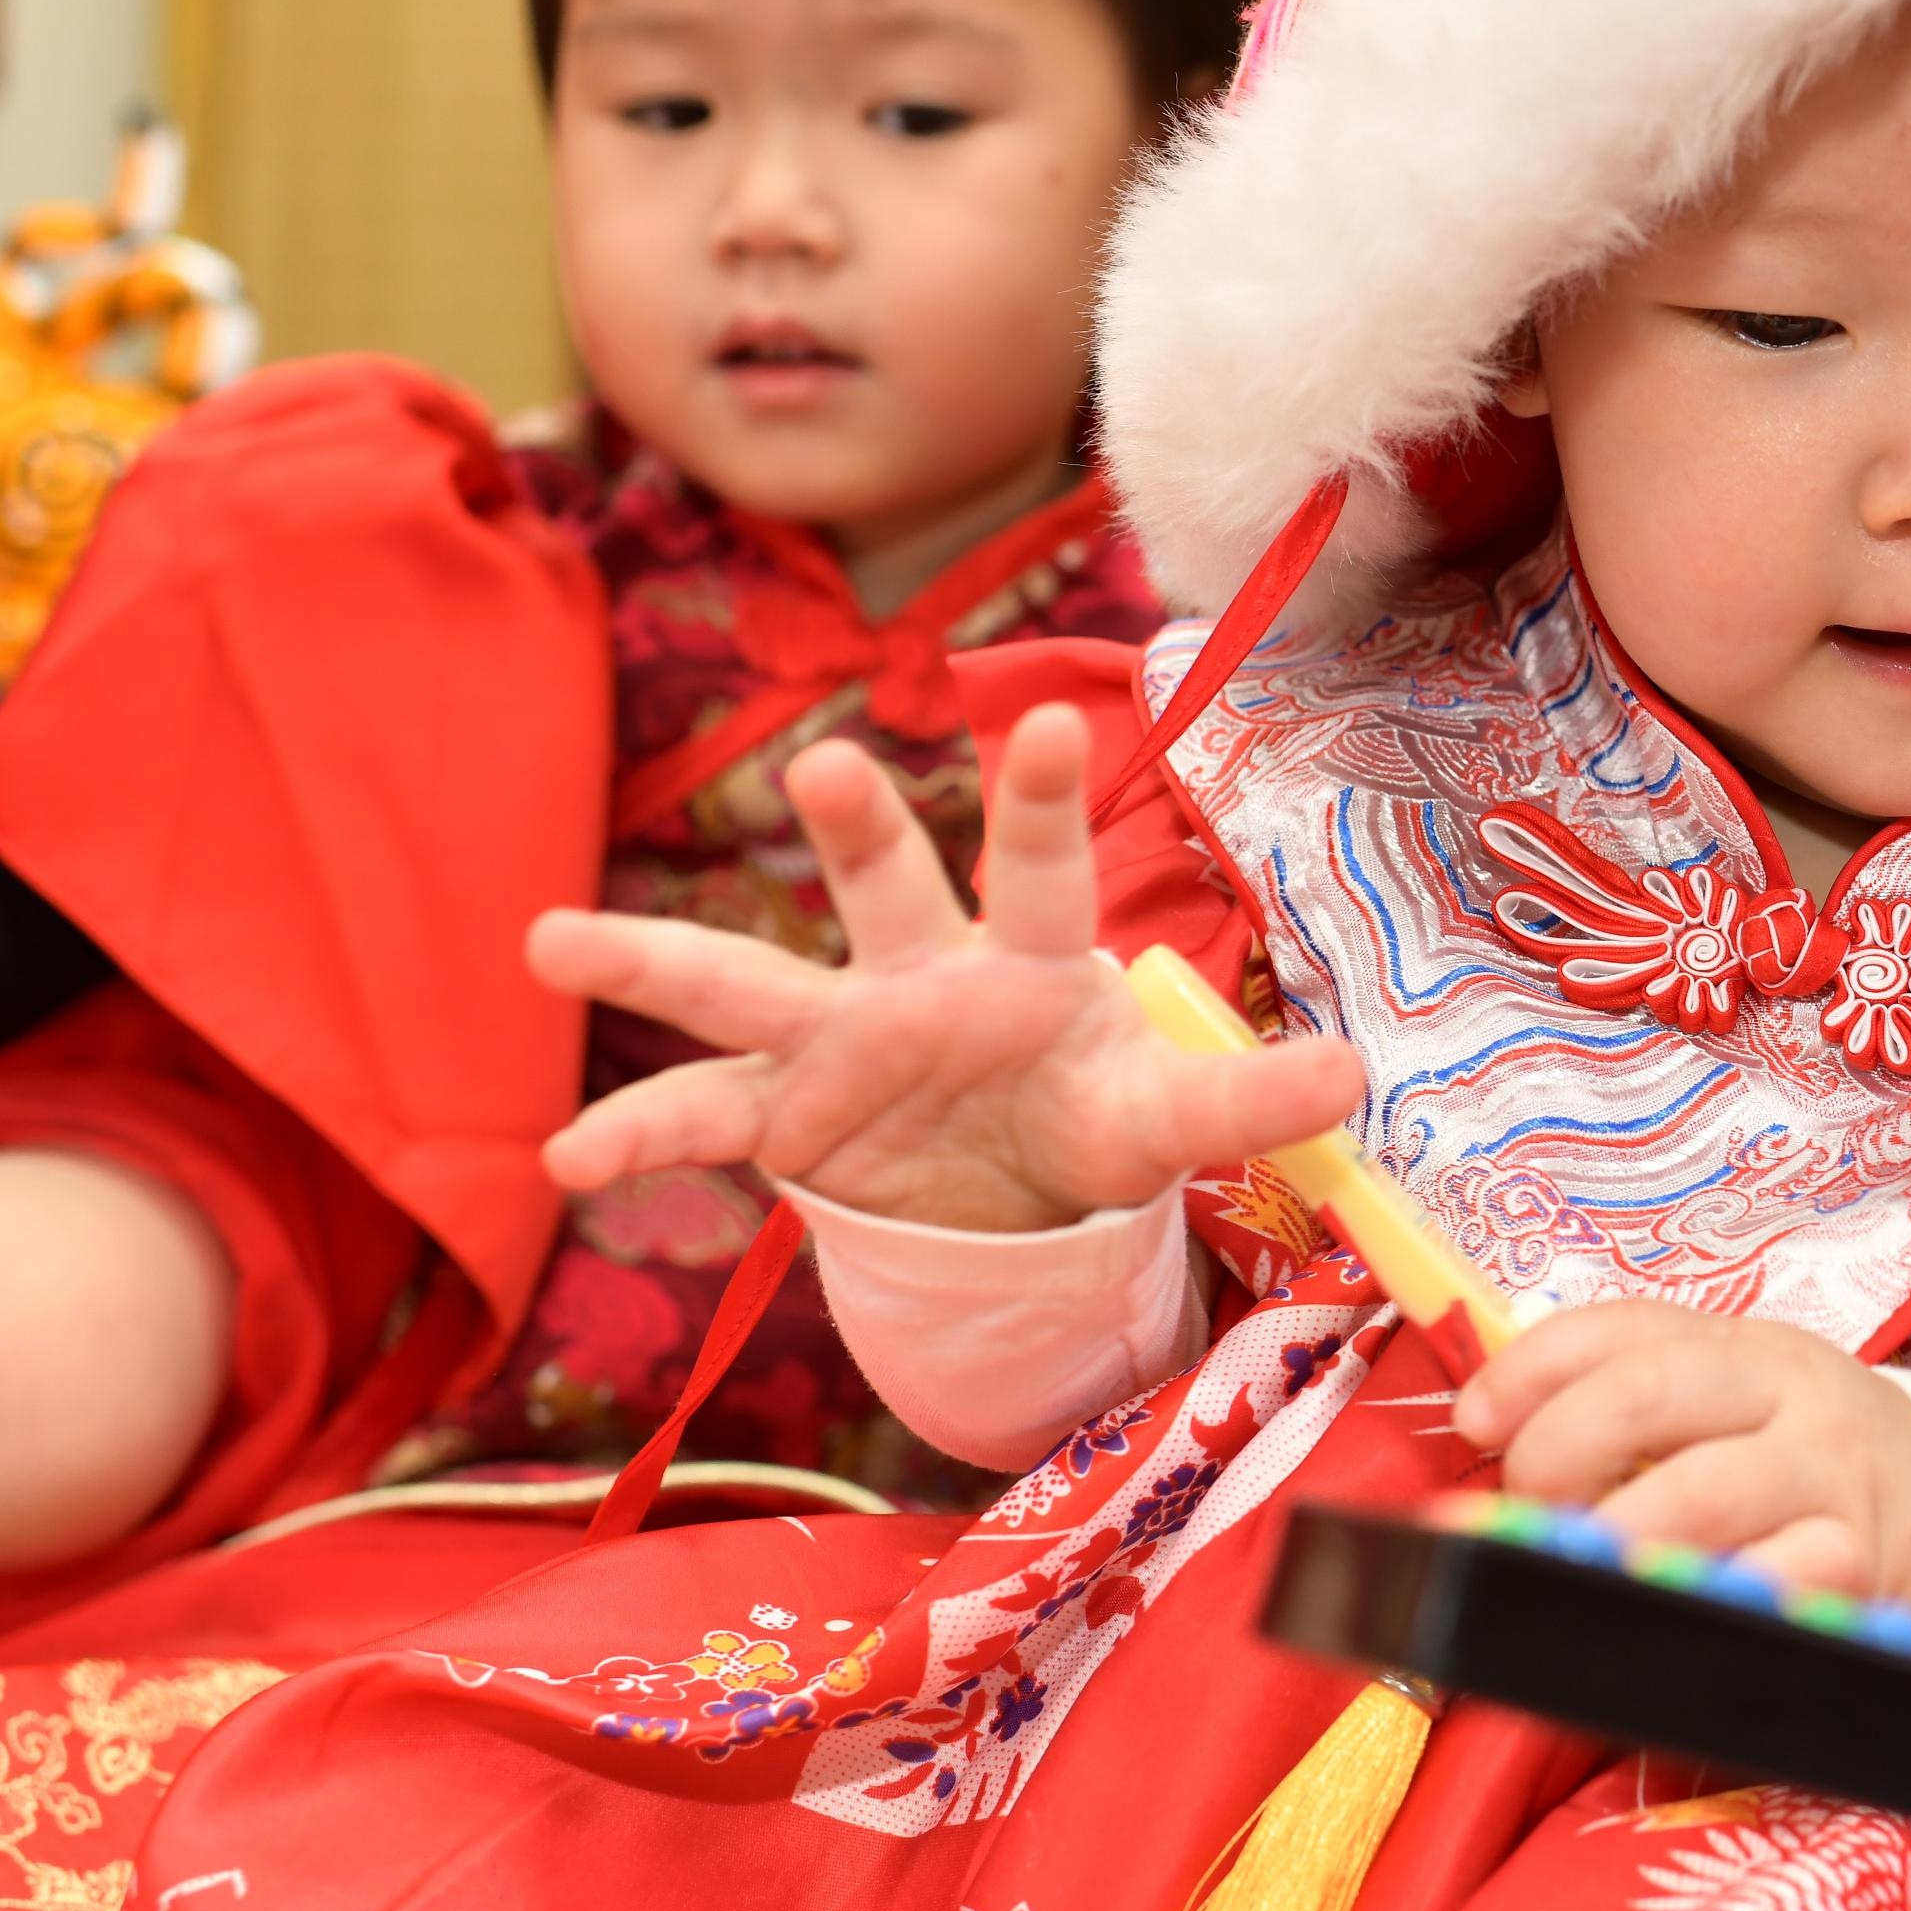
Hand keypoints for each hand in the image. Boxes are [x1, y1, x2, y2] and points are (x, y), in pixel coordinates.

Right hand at [525, 700, 1364, 1233]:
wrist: (1010, 1191)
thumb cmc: (1088, 1118)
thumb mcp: (1167, 1121)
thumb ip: (1244, 1101)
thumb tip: (1357, 1076)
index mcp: (1032, 962)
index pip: (1045, 868)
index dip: (1046, 798)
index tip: (1053, 719)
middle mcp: (922, 977)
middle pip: (885, 888)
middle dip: (856, 827)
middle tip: (830, 760)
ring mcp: (838, 1039)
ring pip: (742, 981)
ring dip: (652, 959)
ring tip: (552, 939)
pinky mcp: (783, 1113)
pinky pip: (699, 1116)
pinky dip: (635, 1135)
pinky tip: (568, 1155)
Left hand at [1455, 1303, 1910, 1619]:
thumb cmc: (1800, 1461)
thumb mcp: (1731, 1401)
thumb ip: (1627, 1403)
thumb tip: (1487, 1432)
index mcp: (1744, 1346)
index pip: (1624, 1328)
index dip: (1531, 1368)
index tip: (1475, 1421)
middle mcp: (1791, 1397)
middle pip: (1644, 1394)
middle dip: (1555, 1454)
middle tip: (1530, 1515)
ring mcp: (1829, 1485)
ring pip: (1695, 1497)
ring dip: (1607, 1542)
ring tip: (1581, 1576)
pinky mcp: (1855, 1574)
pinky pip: (1762, 1588)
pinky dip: (1692, 1607)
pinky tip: (1658, 1622)